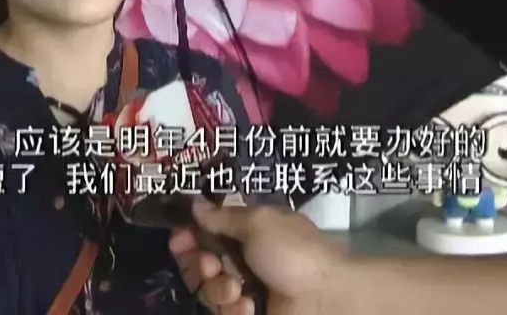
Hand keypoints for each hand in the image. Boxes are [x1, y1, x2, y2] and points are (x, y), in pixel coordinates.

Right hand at [169, 201, 347, 314]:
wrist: (326, 298)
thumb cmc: (294, 252)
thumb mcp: (259, 223)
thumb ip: (223, 216)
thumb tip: (195, 203)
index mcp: (245, 232)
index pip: (204, 232)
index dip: (188, 236)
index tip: (180, 238)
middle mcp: (240, 259)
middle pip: (197, 263)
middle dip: (198, 264)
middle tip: (212, 265)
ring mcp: (243, 289)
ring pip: (206, 290)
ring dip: (217, 289)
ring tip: (237, 291)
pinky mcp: (247, 312)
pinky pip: (222, 311)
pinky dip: (233, 309)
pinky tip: (248, 307)